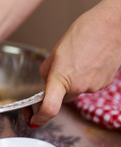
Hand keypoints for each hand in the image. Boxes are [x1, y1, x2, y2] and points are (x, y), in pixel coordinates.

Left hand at [30, 0, 120, 126]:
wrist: (112, 26)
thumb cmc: (85, 32)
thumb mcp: (55, 51)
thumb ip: (47, 71)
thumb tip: (46, 81)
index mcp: (61, 78)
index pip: (49, 108)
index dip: (39, 118)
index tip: (34, 120)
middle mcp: (78, 86)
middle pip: (62, 97)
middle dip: (58, 88)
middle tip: (61, 69)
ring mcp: (93, 87)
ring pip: (76, 90)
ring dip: (73, 80)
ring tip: (78, 59)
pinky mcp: (104, 84)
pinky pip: (88, 85)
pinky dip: (85, 76)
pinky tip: (88, 61)